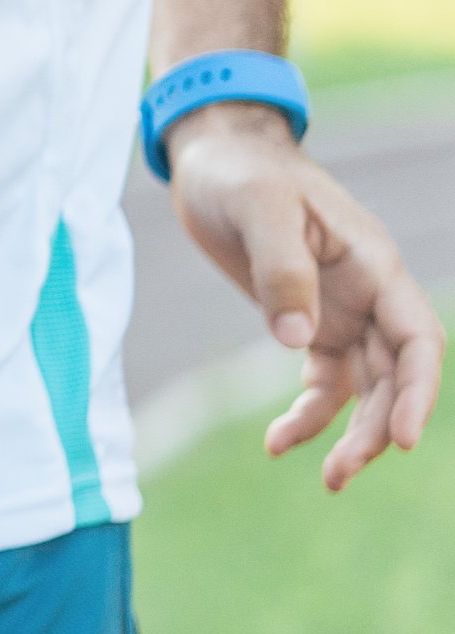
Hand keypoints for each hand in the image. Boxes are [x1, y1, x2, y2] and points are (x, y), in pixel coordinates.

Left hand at [169, 112, 442, 489]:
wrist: (215, 156)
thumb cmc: (241, 173)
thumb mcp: (258, 208)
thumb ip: (281, 268)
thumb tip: (296, 340)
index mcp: (374, 265)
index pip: (417, 338)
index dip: (419, 391)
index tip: (406, 439)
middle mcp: (368, 294)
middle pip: (395, 374)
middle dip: (381, 427)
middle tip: (342, 472)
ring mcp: (340, 310)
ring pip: (366, 386)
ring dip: (353, 432)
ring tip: (329, 477)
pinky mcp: (306, 320)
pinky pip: (323, 380)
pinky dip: (310, 414)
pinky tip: (279, 443)